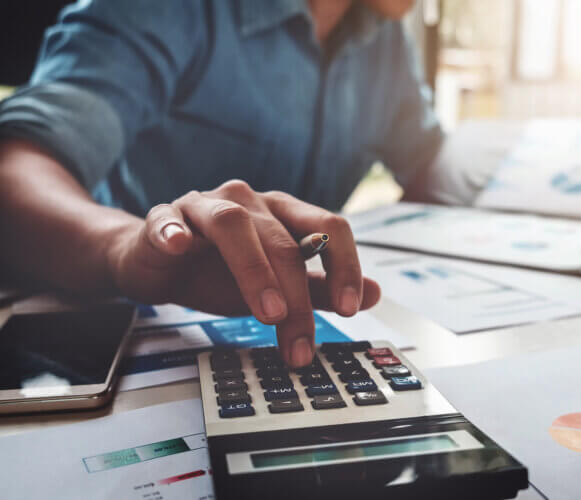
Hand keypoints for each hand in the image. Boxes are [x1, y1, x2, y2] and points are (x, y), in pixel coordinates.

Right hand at [107, 180, 379, 366]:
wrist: (161, 265)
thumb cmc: (221, 272)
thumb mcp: (278, 286)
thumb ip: (322, 289)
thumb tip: (375, 294)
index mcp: (283, 213)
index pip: (329, 227)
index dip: (345, 265)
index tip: (351, 308)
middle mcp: (249, 202)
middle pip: (283, 240)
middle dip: (297, 297)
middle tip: (301, 343)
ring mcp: (205, 206)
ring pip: (234, 224)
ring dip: (254, 269)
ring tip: (268, 313)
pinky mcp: (164, 218)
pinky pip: (168, 219)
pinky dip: (175, 230)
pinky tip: (180, 245)